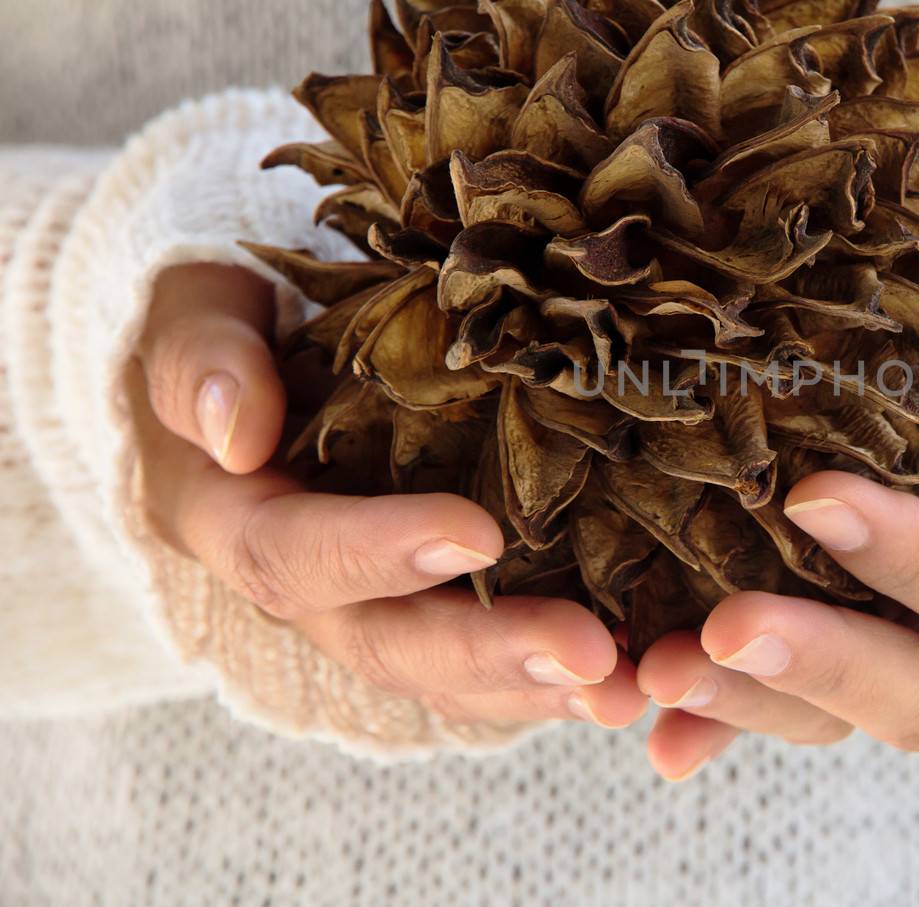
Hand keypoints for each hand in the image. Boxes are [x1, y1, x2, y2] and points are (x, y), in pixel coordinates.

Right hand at [131, 263, 646, 728]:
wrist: (266, 354)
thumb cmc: (236, 319)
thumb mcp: (200, 311)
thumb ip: (202, 359)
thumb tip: (239, 434)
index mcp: (235, 518)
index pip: (293, 552)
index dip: (379, 551)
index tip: (477, 536)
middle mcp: (308, 586)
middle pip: (387, 641)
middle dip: (489, 652)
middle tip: (591, 655)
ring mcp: (374, 604)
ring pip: (448, 671)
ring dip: (539, 687)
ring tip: (628, 691)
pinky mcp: (437, 603)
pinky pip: (489, 661)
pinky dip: (554, 676)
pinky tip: (634, 677)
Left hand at [635, 235, 918, 778]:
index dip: (916, 562)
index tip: (815, 500)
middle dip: (818, 668)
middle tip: (713, 635)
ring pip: (839, 703)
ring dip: (745, 702)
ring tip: (645, 679)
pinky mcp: (861, 614)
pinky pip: (789, 679)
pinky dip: (721, 705)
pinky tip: (641, 710)